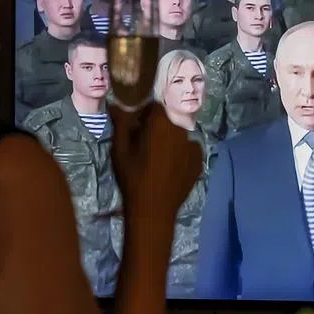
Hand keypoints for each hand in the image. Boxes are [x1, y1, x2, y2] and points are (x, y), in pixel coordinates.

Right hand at [109, 103, 202, 224]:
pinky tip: (171, 166)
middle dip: (157, 126)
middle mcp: (181, 129)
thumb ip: (120, 123)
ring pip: (179, 134)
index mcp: (161, 122)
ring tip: (158, 156)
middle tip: (145, 142)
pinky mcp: (199, 160)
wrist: (152, 210)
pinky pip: (189, 149)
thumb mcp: (120, 149)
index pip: (155, 105)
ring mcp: (193, 145)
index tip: (136, 126)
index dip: (144, 113)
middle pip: (169, 119)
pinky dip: (181, 152)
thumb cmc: (132, 177)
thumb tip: (115, 104)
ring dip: (170, 139)